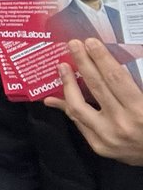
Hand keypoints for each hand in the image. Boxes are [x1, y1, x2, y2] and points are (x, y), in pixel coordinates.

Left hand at [43, 38, 142, 164]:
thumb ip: (135, 83)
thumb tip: (111, 66)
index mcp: (140, 110)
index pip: (116, 78)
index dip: (101, 58)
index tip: (90, 42)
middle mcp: (122, 123)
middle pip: (96, 87)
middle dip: (83, 62)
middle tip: (73, 44)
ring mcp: (107, 137)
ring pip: (78, 107)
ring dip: (67, 84)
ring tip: (61, 67)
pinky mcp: (98, 147)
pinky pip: (78, 122)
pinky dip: (68, 107)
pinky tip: (56, 96)